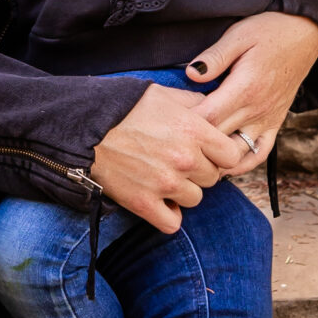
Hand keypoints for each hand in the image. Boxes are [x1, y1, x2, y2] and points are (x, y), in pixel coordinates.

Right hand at [90, 82, 248, 233]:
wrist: (86, 126)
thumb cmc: (126, 107)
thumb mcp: (165, 94)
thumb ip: (196, 103)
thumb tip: (215, 108)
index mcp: (194, 130)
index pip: (231, 156)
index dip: (220, 154)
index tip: (207, 152)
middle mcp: (185, 159)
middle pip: (212, 178)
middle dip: (198, 171)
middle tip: (177, 162)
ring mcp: (165, 183)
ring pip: (194, 200)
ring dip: (182, 191)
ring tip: (163, 177)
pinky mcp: (144, 203)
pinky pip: (172, 223)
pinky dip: (168, 215)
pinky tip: (159, 201)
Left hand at [185, 10, 317, 169]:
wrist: (304, 35)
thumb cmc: (269, 31)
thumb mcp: (238, 35)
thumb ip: (214, 57)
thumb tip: (191, 73)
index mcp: (245, 88)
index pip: (209, 117)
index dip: (185, 122)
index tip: (166, 121)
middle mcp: (257, 109)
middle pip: (218, 138)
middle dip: (193, 142)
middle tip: (170, 141)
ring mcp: (267, 120)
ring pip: (237, 152)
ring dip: (215, 158)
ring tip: (192, 157)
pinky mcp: (275, 124)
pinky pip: (260, 154)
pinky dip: (242, 164)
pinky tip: (223, 165)